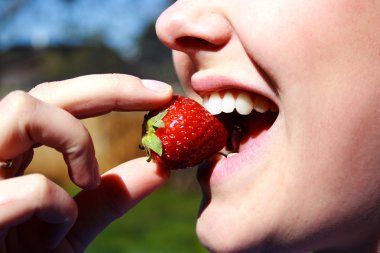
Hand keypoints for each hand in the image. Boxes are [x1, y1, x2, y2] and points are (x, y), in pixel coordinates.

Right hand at [0, 74, 172, 251]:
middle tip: (161, 95)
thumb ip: (110, 198)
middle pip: (46, 92)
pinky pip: (32, 189)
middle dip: (113, 88)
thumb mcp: (69, 228)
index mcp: (6, 154)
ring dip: (75, 143)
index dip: (110, 89)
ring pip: (26, 110)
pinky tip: (51, 234)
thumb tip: (158, 169)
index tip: (159, 94)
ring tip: (88, 181)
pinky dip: (59, 210)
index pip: (56, 101)